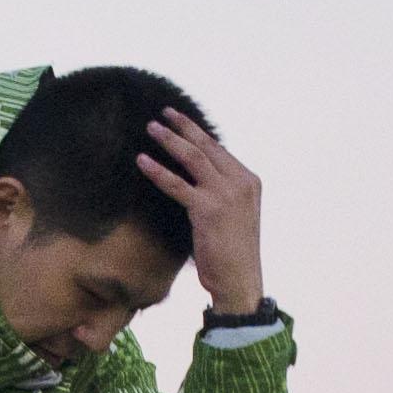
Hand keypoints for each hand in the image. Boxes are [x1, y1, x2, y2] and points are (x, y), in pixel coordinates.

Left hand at [136, 110, 264, 317]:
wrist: (240, 281)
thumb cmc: (233, 254)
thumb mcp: (235, 216)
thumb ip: (221, 194)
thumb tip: (197, 181)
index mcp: (249, 181)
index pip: (219, 150)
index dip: (198, 133)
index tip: (181, 121)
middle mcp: (240, 183)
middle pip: (207, 146)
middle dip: (184, 126)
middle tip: (164, 112)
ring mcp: (226, 195)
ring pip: (193, 158)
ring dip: (170, 140)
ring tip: (151, 128)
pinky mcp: (208, 210)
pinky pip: (177, 185)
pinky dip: (158, 171)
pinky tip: (142, 161)